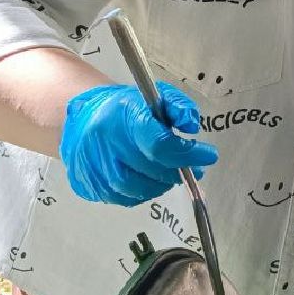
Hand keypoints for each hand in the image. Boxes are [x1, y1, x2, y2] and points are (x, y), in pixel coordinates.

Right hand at [60, 82, 215, 206]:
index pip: (158, 143)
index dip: (187, 153)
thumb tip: (192, 126)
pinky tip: (149, 180)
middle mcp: (104, 142)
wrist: (85, 118)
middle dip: (177, 171)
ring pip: (135, 189)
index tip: (208, 155)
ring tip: (171, 174)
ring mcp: (92, 166)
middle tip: (193, 168)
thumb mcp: (156, 96)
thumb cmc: (125, 108)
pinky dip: (142, 193)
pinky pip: (121, 198)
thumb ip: (179, 107)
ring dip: (160, 184)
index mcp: (122, 116)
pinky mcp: (87, 184)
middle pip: (148, 169)